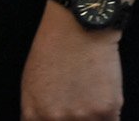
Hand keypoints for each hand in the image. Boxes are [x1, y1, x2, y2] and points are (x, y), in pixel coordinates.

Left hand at [21, 3, 123, 119]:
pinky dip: (106, 114)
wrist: (76, 27)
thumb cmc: (51, 49)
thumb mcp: (32, 80)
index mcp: (34, 111)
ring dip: (90, 117)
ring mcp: (82, 117)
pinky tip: (99, 94)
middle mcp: (56, 118)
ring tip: (86, 95)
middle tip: (76, 101)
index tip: (59, 116)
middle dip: (73, 118)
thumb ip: (37, 110)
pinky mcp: (106, 112)